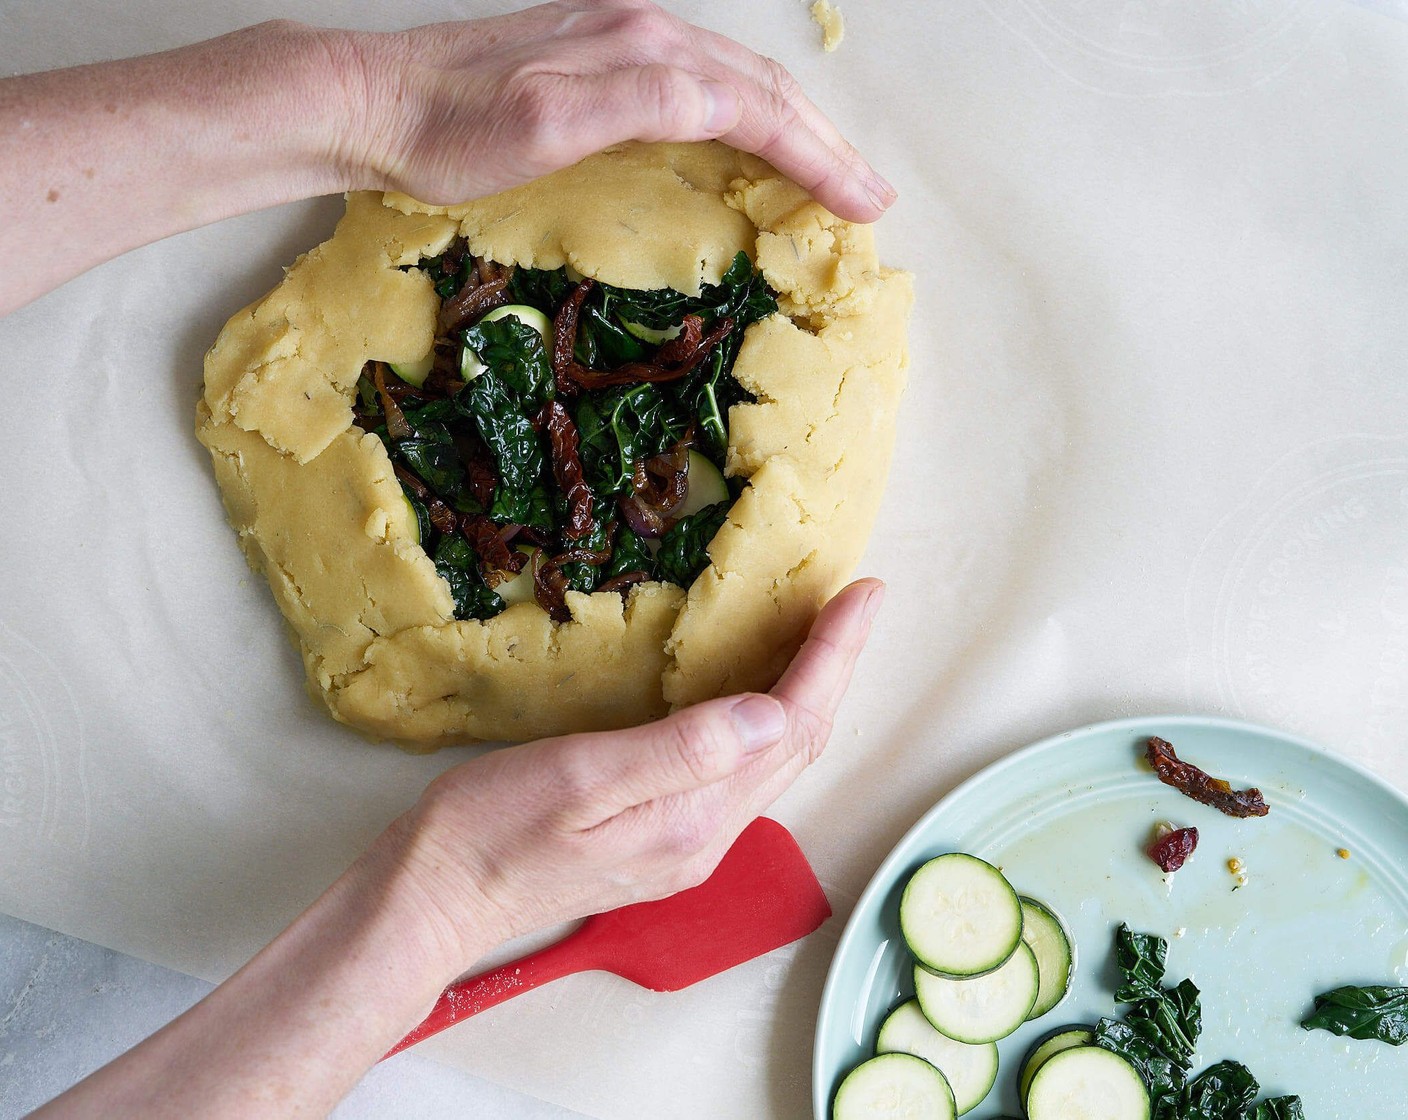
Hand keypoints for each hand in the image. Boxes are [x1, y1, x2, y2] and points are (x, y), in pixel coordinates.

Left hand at [332, 0, 895, 222]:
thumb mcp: (548, 124)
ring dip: (794, 128)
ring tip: (833, 170)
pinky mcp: (599, 55)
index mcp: (644, 51)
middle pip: (761, 87)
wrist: (379, 103)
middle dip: (825, 144)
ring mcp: (622, 37)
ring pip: (736, 80)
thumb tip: (727, 100)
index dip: (819, 157)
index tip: (865, 204)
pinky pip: (700, 82)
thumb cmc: (454, 132)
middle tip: (872, 196)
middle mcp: (644, 31)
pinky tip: (749, 137)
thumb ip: (643, 102)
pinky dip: (746, 116)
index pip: (758, 107)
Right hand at [393, 577, 883, 962]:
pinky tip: (753, 695)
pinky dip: (763, 722)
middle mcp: (707, 837)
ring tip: (819, 637)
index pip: (792, 726)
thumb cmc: (491, 830)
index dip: (833, 657)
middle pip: (796, 745)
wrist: (434, 898)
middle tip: (853, 602)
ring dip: (804, 696)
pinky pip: (737, 773)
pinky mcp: (661, 841)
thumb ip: (681, 750)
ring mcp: (686, 844)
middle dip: (833, 670)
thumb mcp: (581, 776)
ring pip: (772, 761)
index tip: (863, 593)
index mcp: (696, 818)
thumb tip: (773, 711)